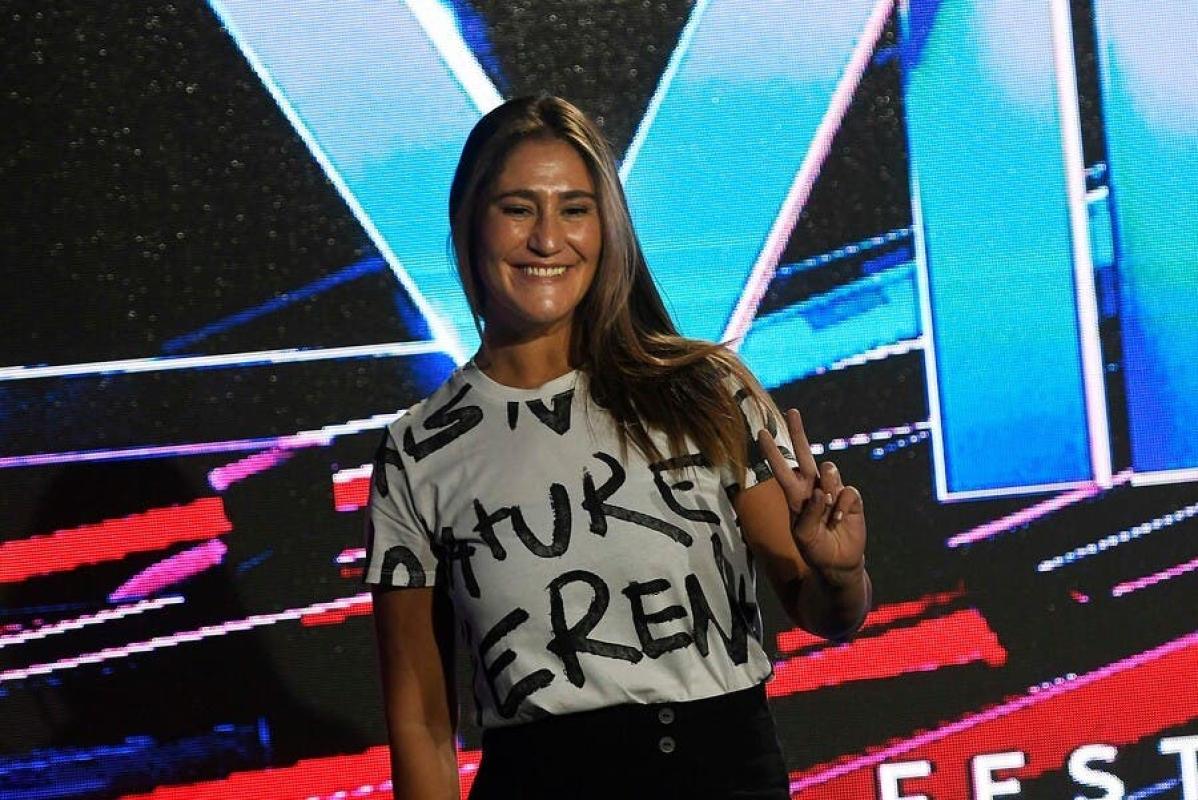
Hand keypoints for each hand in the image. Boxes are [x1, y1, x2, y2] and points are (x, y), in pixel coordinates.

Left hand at [757, 409, 866, 585]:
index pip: (782, 468)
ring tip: (828, 513)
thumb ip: (809, 513)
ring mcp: (833, 490)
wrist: (839, 563)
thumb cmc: (815, 549)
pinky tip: (839, 520)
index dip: (772, 451)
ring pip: (830, 471)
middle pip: (805, 454)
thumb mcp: (804, 536)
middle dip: (798, 432)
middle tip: (792, 412)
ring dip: (828, 488)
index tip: (761, 433)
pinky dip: (842, 507)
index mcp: (795, 495)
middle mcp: (813, 488)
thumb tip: (821, 491)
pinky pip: (847, 492)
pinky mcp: (851, 498)